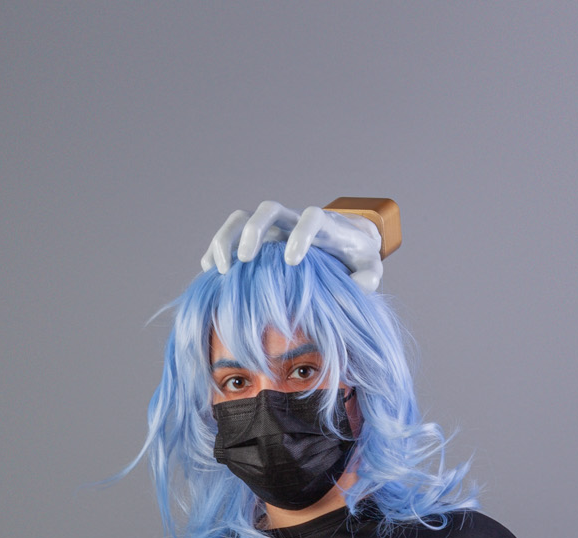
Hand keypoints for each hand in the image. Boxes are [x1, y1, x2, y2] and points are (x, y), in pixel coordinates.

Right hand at [201, 200, 383, 292]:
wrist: (346, 246)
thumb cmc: (358, 258)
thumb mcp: (370, 268)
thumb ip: (368, 277)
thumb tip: (358, 287)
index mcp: (324, 224)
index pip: (311, 217)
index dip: (301, 235)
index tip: (292, 261)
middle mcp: (294, 221)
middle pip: (270, 210)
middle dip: (255, 231)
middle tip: (245, 259)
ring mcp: (274, 230)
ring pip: (244, 219)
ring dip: (227, 238)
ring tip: (218, 267)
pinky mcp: (259, 242)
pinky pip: (232, 236)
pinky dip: (217, 249)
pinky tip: (208, 270)